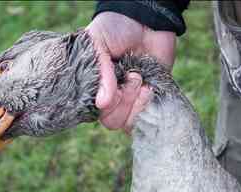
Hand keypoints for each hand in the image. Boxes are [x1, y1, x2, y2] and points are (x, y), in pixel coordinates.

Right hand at [86, 12, 175, 131]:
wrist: (147, 19)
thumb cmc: (117, 28)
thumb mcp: (97, 41)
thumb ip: (99, 71)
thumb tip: (102, 103)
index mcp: (93, 85)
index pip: (91, 111)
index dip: (103, 105)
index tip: (112, 86)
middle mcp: (110, 96)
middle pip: (111, 121)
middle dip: (122, 102)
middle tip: (131, 77)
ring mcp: (130, 99)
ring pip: (128, 123)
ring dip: (135, 103)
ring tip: (140, 79)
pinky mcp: (149, 99)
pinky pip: (147, 118)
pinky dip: (148, 106)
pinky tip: (149, 87)